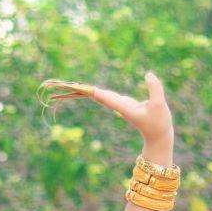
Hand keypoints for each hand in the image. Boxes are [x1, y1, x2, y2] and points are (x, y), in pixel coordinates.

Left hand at [39, 72, 173, 151]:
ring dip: (75, 90)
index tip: (70, 86)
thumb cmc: (159, 123)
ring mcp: (115, 103)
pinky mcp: (119, 103)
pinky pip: (98, 95)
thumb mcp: (159, 105)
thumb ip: (155, 89)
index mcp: (119, 104)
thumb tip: (148, 74)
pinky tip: (78, 88)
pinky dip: (87, 90)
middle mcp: (113, 104)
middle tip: (52, 84)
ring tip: (58, 85)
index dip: (84, 89)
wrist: (158, 136)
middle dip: (72, 89)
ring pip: (91, 95)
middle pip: (88, 94)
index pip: (98, 94)